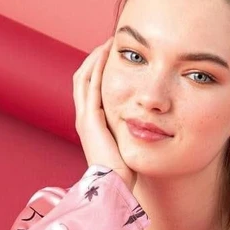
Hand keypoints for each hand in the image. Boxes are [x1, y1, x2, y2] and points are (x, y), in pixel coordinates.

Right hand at [73, 37, 136, 192]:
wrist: (114, 186)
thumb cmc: (123, 173)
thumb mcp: (126, 147)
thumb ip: (129, 133)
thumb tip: (146, 127)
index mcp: (91, 125)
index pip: (90, 90)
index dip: (98, 72)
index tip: (114, 58)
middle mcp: (84, 119)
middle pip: (83, 79)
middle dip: (95, 60)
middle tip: (110, 44)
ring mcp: (85, 118)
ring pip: (84, 77)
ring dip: (95, 58)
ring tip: (109, 43)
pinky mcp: (90, 119)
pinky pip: (91, 84)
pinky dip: (98, 67)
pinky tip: (108, 54)